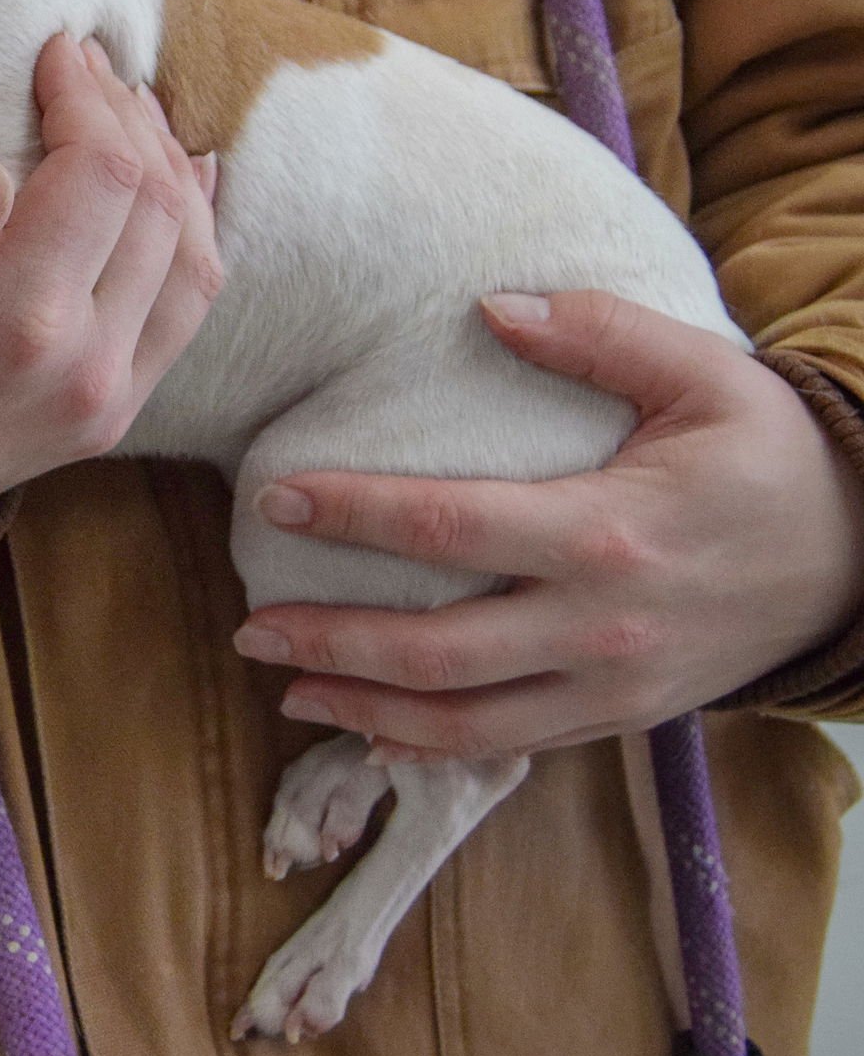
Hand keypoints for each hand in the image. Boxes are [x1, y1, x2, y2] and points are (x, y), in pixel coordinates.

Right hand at [0, 35, 222, 528]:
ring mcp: (116, 395)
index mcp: (18, 326)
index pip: (99, 176)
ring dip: (172, 169)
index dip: (87, 99)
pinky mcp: (123, 409)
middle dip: (130, 119)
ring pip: (193, 254)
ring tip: (131, 110)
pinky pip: (190, 305)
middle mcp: (88, 365)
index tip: (55, 53)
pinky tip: (180, 179)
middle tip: (90, 69)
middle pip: (157, 205)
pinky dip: (195, 230)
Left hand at [233, 290, 863, 760]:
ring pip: (465, 723)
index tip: (274, 499)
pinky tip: (374, 735)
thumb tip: (489, 307)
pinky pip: (512, 747)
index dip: (351, 514)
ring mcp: (610, 686)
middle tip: (252, 626)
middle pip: (437, 651)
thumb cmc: (772, 455)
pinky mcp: (619, 716)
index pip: (448, 528)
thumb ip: (596, 333)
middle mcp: (598, 626)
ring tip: (286, 689)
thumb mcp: (704, 374)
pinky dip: (435, 748)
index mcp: (607, 532)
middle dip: (332, 643)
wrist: (859, 559)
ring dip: (366, 711)